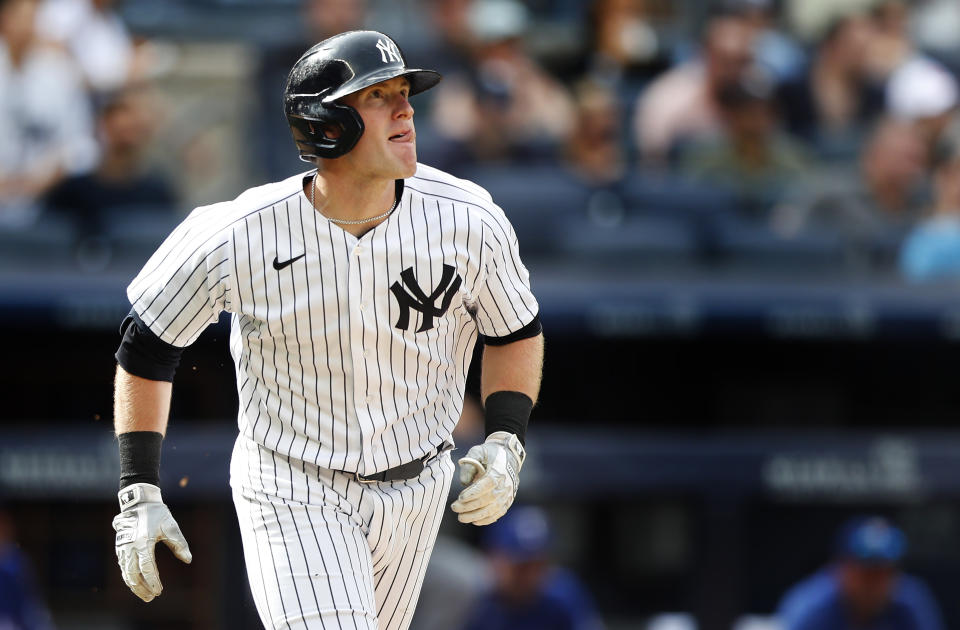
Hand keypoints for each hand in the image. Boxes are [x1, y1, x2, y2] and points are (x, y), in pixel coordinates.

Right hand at [112, 483, 191, 600]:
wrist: (138, 502)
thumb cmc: (157, 514)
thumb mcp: (171, 526)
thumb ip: (179, 544)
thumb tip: (188, 560)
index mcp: (143, 542)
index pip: (147, 568)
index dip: (153, 581)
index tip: (159, 590)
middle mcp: (130, 547)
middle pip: (133, 575)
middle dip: (142, 588)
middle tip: (152, 598)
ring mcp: (122, 548)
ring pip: (126, 573)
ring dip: (134, 585)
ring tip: (145, 595)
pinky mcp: (120, 547)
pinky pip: (123, 567)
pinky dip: (129, 577)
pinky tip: (136, 583)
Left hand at [450, 431, 525, 525]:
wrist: (509, 456)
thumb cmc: (490, 453)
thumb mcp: (478, 451)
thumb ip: (469, 464)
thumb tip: (464, 482)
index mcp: (499, 470)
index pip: (487, 484)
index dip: (474, 493)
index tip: (460, 497)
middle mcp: (505, 484)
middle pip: (488, 499)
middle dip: (470, 506)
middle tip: (455, 508)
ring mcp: (508, 494)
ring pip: (493, 509)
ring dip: (476, 515)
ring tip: (461, 518)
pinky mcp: (508, 501)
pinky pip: (498, 513)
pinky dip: (487, 519)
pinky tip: (475, 521)